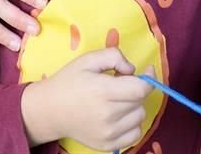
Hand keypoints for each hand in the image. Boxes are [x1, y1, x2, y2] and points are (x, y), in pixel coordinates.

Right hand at [22, 49, 154, 149]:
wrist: (50, 110)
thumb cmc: (69, 80)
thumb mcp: (88, 59)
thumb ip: (114, 56)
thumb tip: (132, 69)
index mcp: (103, 91)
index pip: (140, 89)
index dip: (150, 78)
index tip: (148, 70)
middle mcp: (108, 115)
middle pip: (140, 101)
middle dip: (135, 89)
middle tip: (120, 83)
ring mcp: (108, 133)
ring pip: (140, 117)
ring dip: (134, 105)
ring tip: (117, 99)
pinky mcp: (108, 145)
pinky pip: (135, 134)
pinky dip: (132, 123)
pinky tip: (119, 115)